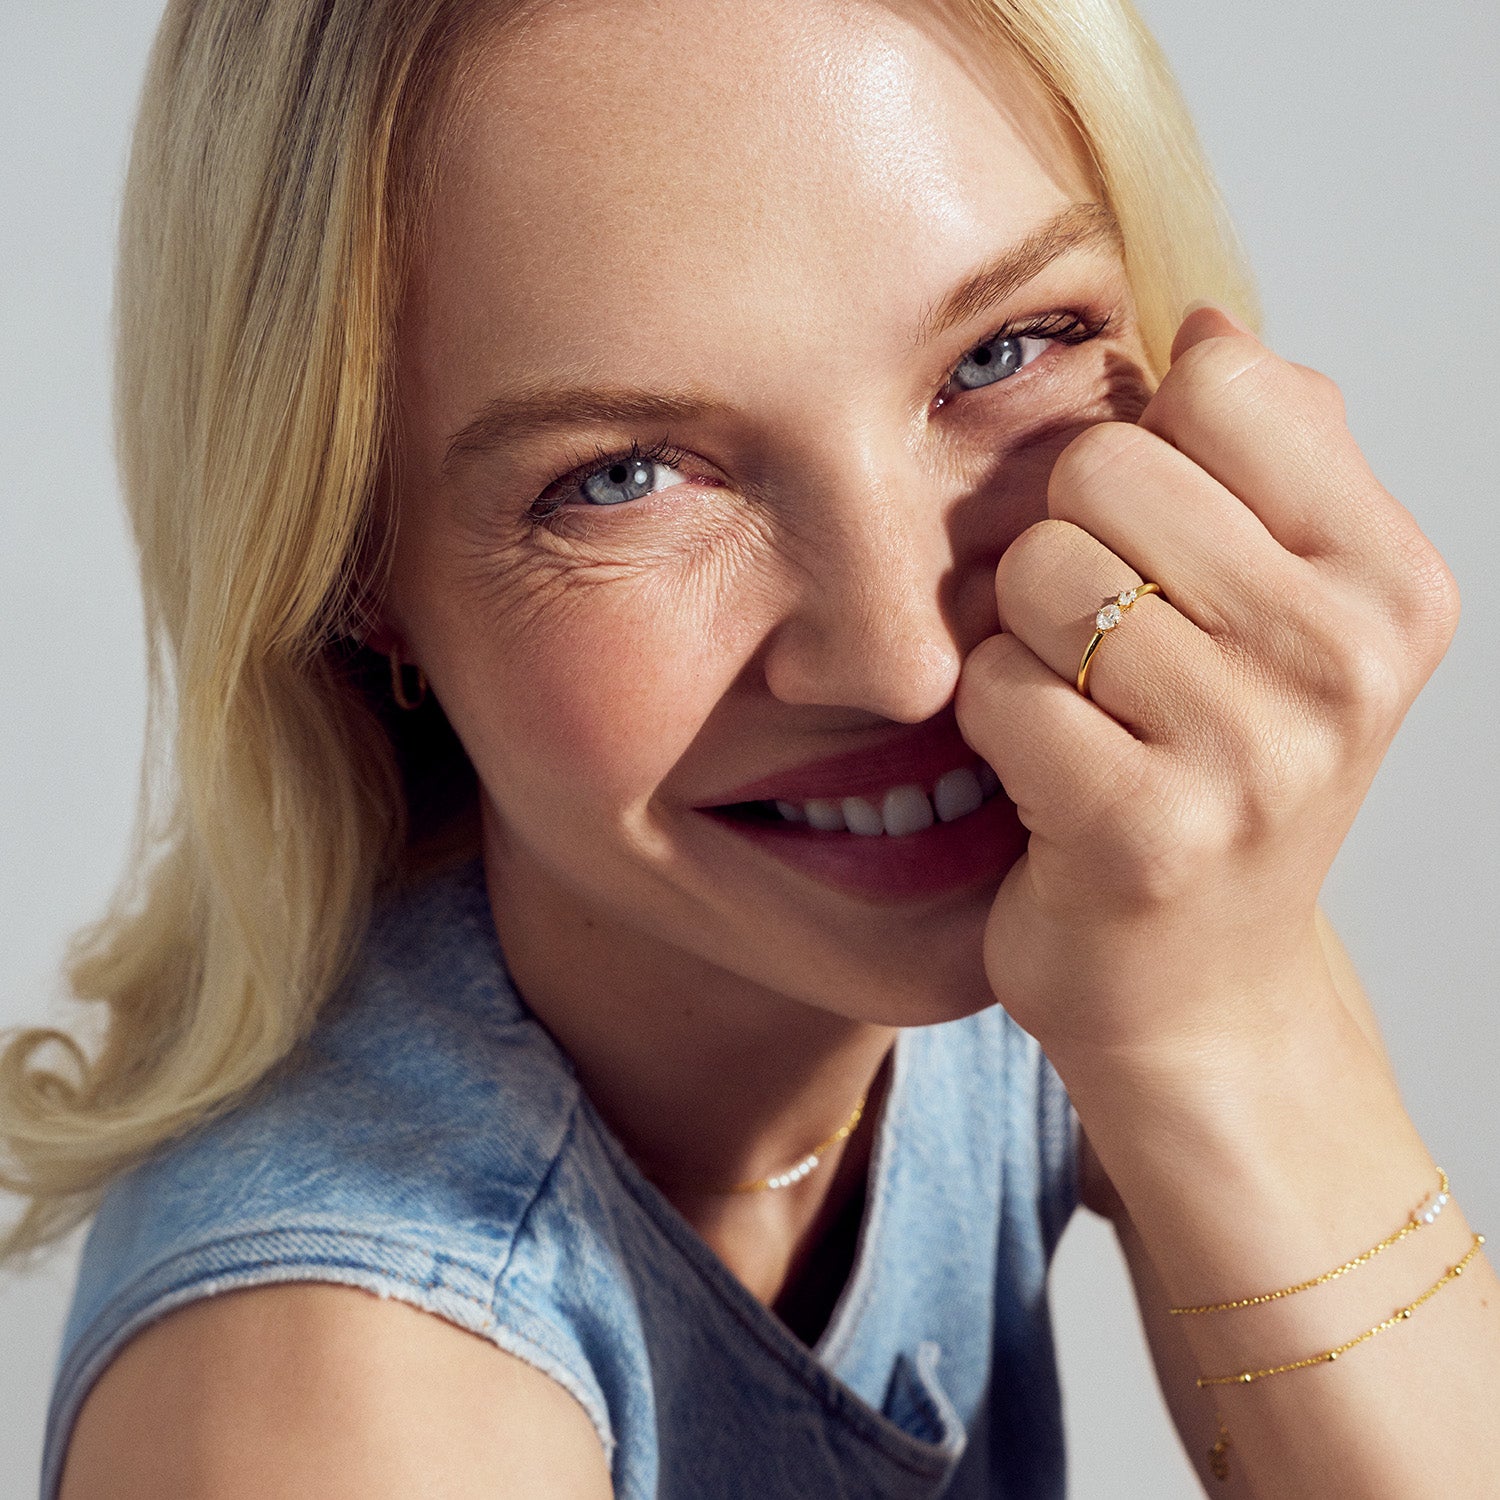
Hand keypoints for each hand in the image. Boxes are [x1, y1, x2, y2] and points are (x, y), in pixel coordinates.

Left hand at [955, 306, 1459, 1072]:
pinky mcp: (1144, 830)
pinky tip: (1048, 775)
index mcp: (1389, 578)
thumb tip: (1207, 320)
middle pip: (1101, 469)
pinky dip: (996, 721)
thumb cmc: (1218, 774)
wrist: (1195, 983)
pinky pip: (999, 685)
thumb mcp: (1285, 608)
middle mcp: (1344, 657)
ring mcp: (1253, 750)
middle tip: (1104, 647)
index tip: (1163, 552)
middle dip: (1067, 549)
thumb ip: (1267, 453)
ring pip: (1037, 574)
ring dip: (1025, 641)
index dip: (1145, 455)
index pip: (1217, 384)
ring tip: (1084, 712)